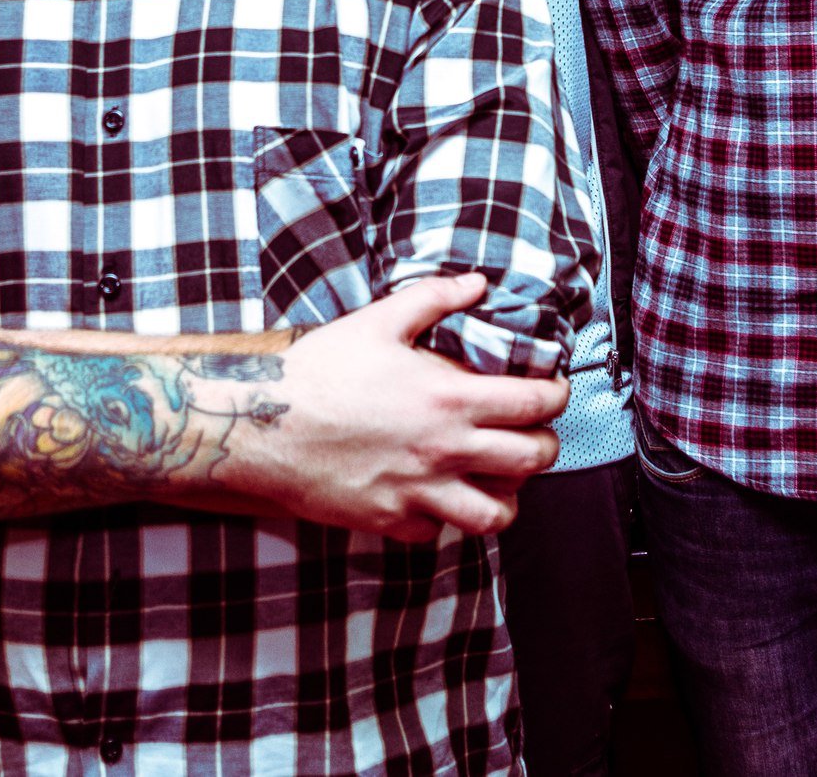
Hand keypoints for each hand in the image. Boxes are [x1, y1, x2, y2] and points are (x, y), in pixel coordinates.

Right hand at [232, 273, 565, 542]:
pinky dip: (445, 520)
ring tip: (499, 480)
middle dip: (544, 446)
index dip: (556, 396)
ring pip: (496, 515)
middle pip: (531, 461)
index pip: (535, 404)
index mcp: (450, 397)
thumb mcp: (378, 321)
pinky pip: (437, 533)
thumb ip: (434, 298)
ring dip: (507, 497)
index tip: (551, 391)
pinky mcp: (389, 521)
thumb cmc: (319, 370)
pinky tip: (437, 498)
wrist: (260, 425)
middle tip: (533, 434)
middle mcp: (445, 449)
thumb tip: (477, 283)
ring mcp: (419, 492)